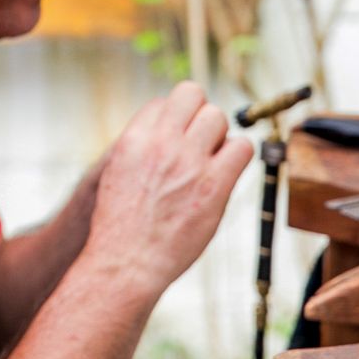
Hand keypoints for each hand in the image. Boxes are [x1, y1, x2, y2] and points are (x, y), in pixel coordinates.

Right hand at [84, 82, 252, 294]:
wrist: (127, 262)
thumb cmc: (121, 224)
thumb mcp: (117, 172)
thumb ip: (142, 146)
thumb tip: (167, 126)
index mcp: (133, 138)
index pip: (163, 102)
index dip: (172, 120)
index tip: (174, 142)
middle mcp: (161, 143)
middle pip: (192, 96)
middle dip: (197, 116)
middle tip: (197, 144)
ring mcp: (189, 162)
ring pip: (218, 117)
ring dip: (218, 135)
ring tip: (210, 161)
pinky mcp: (214, 185)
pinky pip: (241, 148)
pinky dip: (237, 155)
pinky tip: (225, 173)